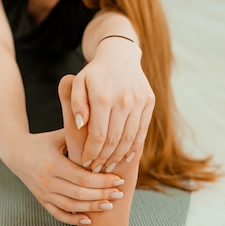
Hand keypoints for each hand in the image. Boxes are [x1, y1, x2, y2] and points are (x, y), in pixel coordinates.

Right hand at [0, 130, 125, 225]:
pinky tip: (88, 219)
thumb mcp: (58, 136)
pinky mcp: (41, 200)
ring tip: (109, 204)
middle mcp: (48, 181)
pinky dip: (73, 219)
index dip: (102, 181)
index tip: (118, 178)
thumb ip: (78, 136)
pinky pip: (58, 214)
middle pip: (80, 194)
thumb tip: (103, 130)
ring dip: (92, 207)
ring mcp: (44, 193)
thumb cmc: (42, 141)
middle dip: (102, 194)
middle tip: (119, 193)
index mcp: (53, 164)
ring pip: (71, 206)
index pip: (83, 177)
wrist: (16, 152)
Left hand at [70, 38, 154, 172]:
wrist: (120, 56)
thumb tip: (80, 125)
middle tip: (97, 169)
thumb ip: (76, 103)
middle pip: (114, 140)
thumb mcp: (78, 83)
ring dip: (119, 156)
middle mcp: (123, 100)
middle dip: (104, 158)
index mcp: (103, 96)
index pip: (97, 135)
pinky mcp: (149, 102)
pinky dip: (134, 146)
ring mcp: (139, 101)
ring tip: (109, 166)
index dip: (92, 152)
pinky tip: (126, 157)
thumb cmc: (94, 73)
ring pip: (129, 138)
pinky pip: (142, 130)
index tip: (86, 162)